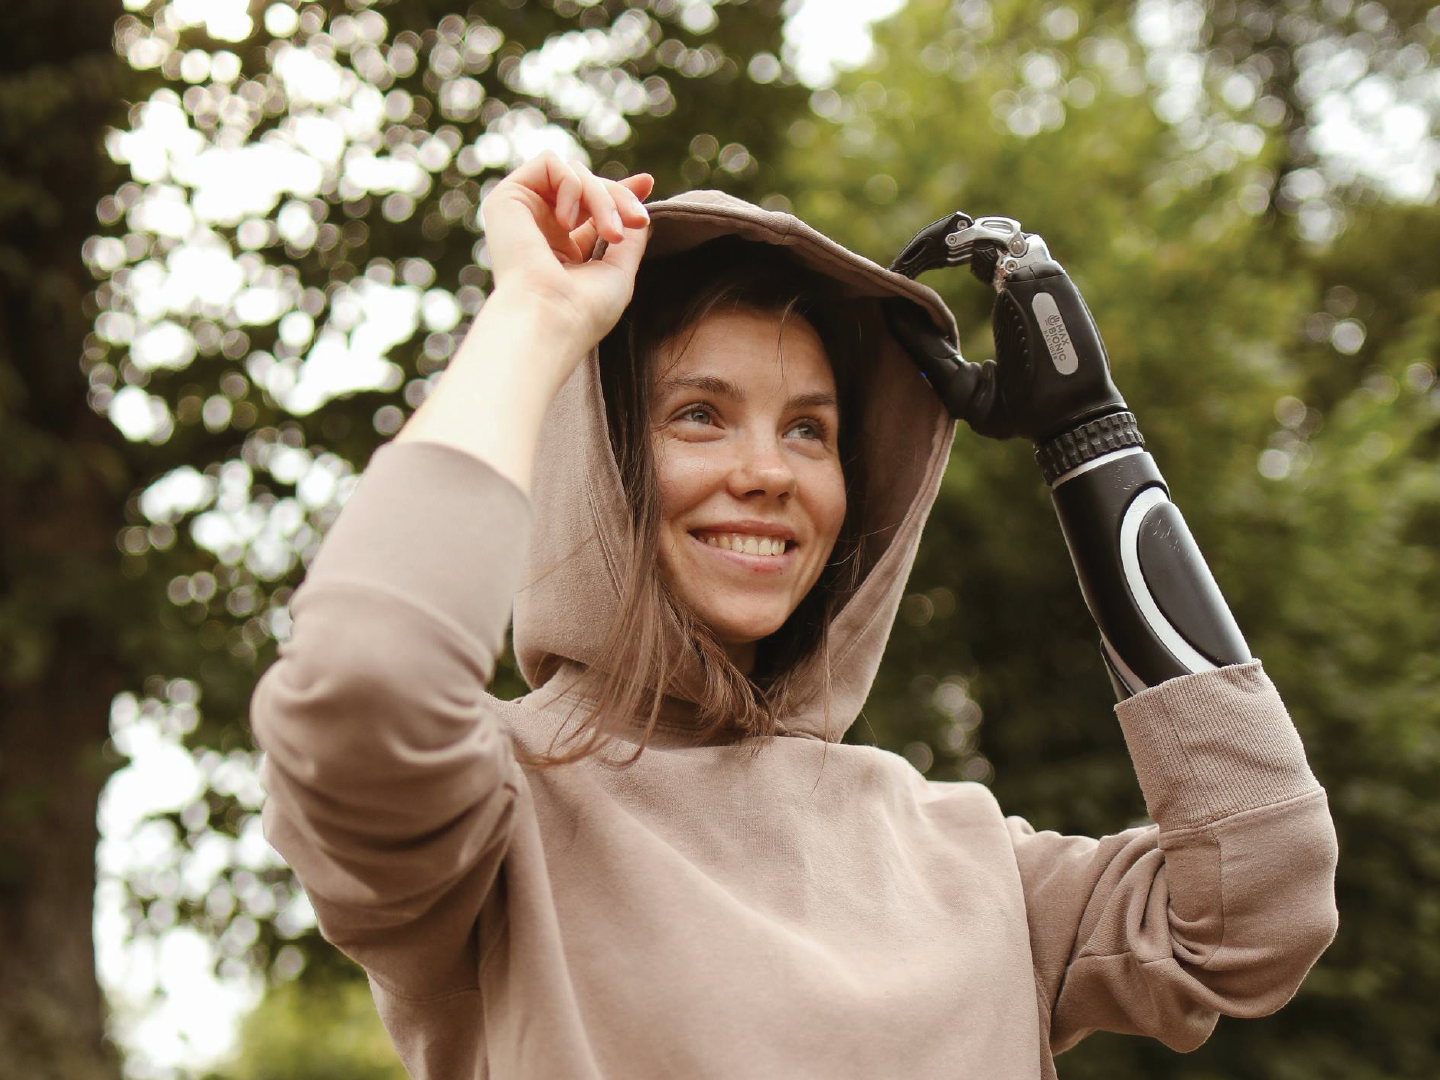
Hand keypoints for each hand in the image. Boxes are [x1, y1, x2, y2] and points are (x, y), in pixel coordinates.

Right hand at [478, 151, 653, 355]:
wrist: (549, 318)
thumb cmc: (584, 309)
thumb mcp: (619, 272)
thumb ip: (630, 241)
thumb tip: (641, 214)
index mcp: (561, 250)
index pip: (590, 209)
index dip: (618, 192)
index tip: (646, 183)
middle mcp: (539, 230)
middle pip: (588, 187)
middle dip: (619, 197)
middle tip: (636, 222)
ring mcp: (522, 213)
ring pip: (574, 173)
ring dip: (602, 198)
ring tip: (609, 233)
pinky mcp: (507, 198)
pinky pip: (549, 162)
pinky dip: (571, 186)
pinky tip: (568, 222)